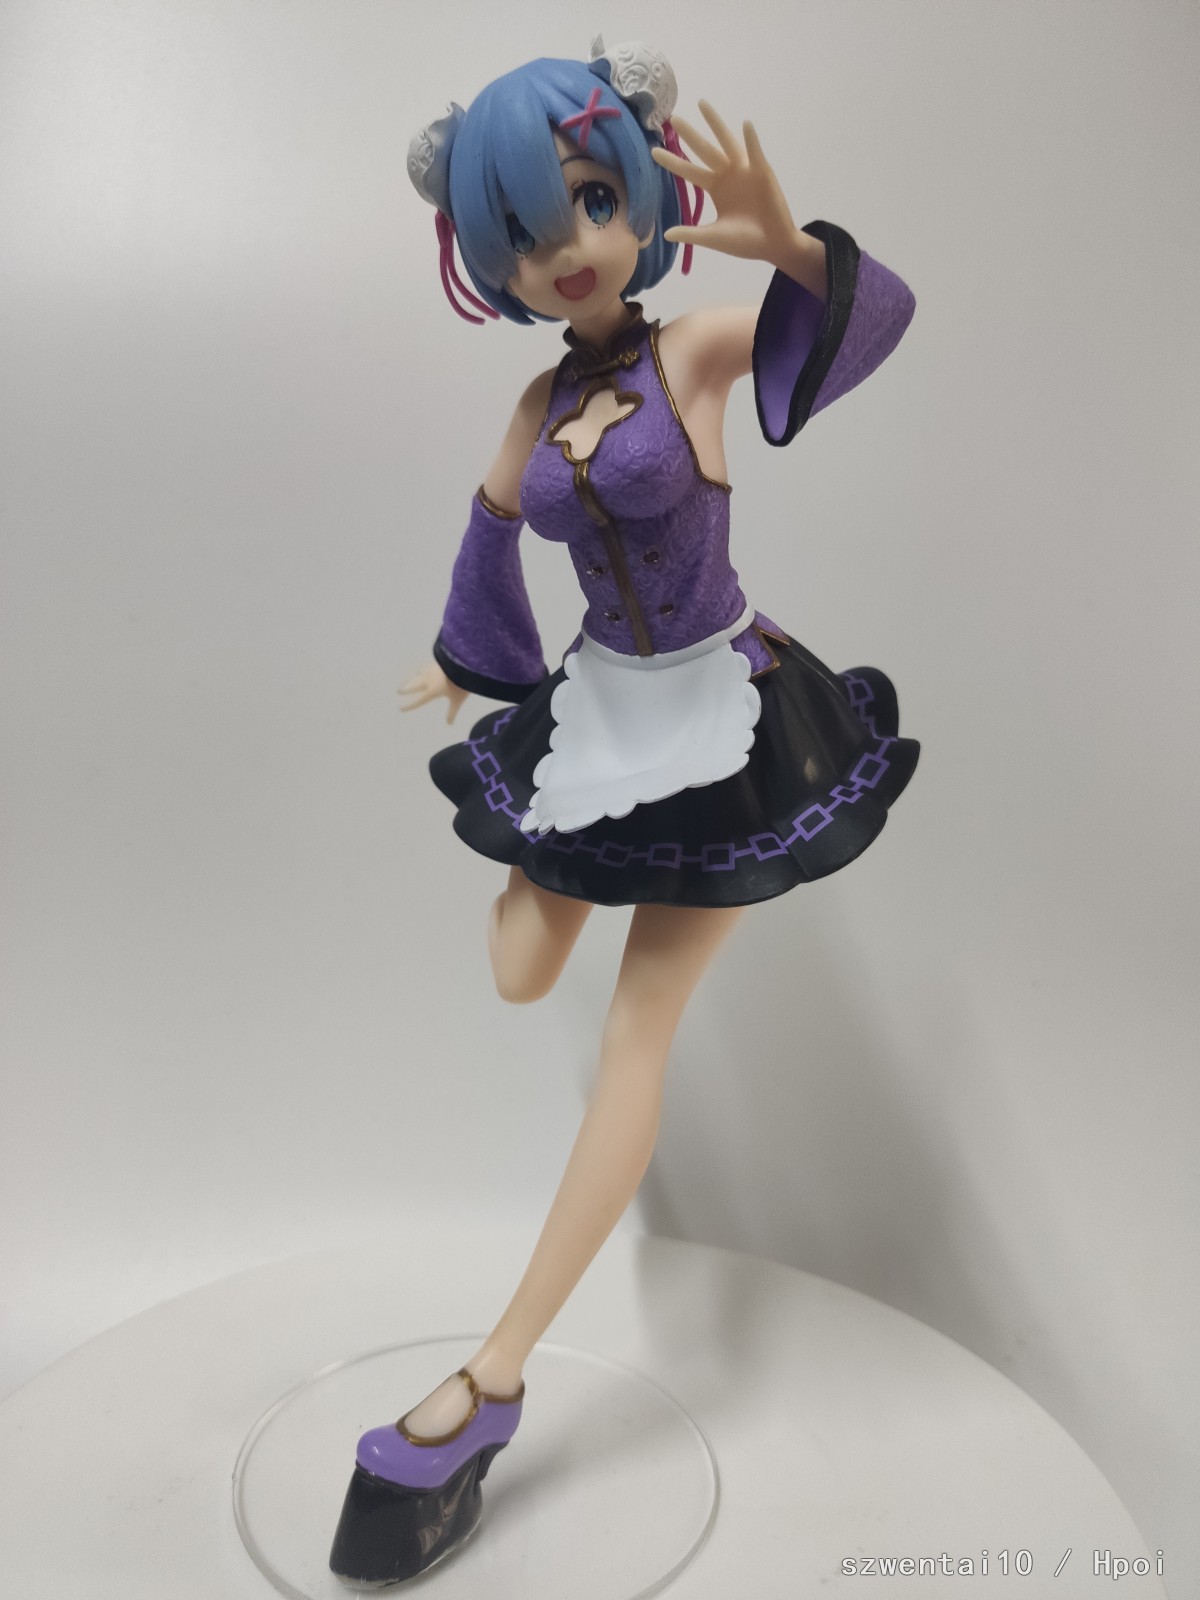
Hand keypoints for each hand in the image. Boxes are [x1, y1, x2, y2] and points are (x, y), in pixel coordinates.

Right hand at [398, 661, 468, 723]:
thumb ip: (452, 712)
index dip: (409, 706)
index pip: (418, 701)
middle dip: (406, 689)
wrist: (463, 665)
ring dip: (412, 678)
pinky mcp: (436, 663)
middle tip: (398, 691)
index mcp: (432, 692)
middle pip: (414, 686)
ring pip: (418, 675)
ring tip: (409, 680)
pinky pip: (426, 667)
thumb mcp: (457, 701)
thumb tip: (449, 723)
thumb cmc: (460, 685)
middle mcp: (428, 681)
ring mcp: (431, 671)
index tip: (400, 708)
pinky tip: (423, 669)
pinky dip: (422, 670)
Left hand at [652, 102, 822, 291]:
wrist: (772, 246)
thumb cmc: (745, 242)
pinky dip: (751, 140)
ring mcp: (745, 171)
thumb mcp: (714, 237)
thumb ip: (691, 232)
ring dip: (716, 124)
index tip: (653, 151)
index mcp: (715, 187)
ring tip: (702, 105)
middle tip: (673, 118)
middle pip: (704, 150)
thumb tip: (665, 234)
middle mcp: (727, 174)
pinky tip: (745, 125)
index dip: (673, 162)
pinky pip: (755, 153)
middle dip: (689, 135)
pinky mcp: (763, 172)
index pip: (689, 171)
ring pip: (727, 143)